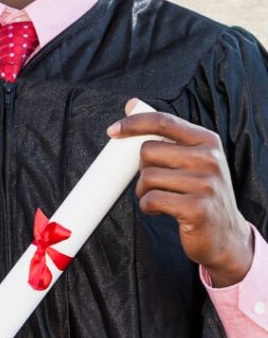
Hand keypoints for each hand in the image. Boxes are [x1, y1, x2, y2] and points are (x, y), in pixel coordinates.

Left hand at [108, 98, 254, 285]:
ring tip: (161, 197)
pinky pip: (151, 200)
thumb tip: (131, 103)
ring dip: (144, 190)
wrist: (225, 234)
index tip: (112, 131)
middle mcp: (210, 159)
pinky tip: (162, 210)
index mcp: (207, 141)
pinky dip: (147, 206)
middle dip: (142, 168)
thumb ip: (164, 132)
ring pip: (147, 177)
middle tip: (155, 181)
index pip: (163, 121)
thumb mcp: (191, 158)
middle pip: (148, 151)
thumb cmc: (199, 191)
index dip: (133, 123)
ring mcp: (206, 184)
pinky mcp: (198, 209)